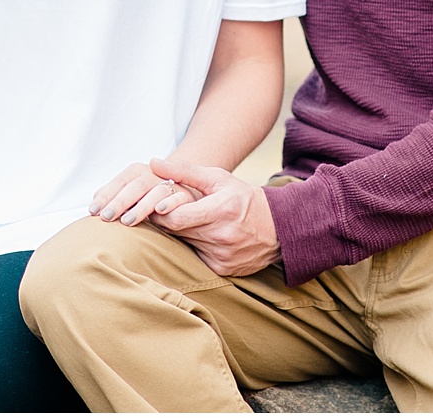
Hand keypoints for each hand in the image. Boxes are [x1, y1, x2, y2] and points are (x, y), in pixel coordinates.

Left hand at [88, 161, 194, 224]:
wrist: (184, 192)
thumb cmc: (151, 196)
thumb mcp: (132, 195)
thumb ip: (115, 197)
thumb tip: (94, 206)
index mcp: (138, 172)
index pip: (119, 182)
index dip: (105, 195)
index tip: (92, 212)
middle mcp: (154, 175)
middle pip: (136, 186)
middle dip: (119, 202)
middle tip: (106, 217)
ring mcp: (171, 184)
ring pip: (155, 192)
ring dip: (141, 206)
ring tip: (126, 222)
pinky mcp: (186, 195)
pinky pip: (179, 198)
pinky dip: (170, 203)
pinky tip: (159, 212)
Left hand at [145, 157, 280, 277]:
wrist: (278, 227)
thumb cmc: (242, 197)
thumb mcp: (218, 178)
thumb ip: (184, 171)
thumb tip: (153, 163)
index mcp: (221, 210)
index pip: (176, 218)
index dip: (160, 212)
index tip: (155, 203)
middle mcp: (222, 236)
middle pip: (178, 232)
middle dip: (166, 220)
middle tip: (160, 209)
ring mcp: (223, 256)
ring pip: (185, 244)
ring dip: (180, 232)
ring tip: (185, 219)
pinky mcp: (223, 269)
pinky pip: (197, 256)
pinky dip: (194, 245)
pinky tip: (202, 235)